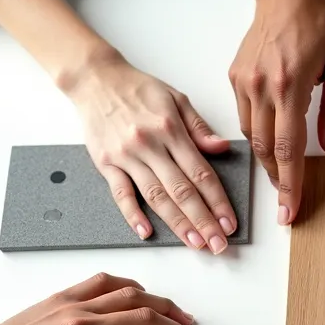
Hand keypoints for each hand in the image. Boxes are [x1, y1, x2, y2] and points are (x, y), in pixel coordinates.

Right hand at [68, 57, 236, 252]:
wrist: (95, 79)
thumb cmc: (139, 89)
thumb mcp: (176, 98)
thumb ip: (199, 127)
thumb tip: (222, 148)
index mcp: (171, 130)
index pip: (201, 172)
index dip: (217, 201)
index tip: (229, 222)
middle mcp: (149, 145)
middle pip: (181, 190)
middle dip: (203, 221)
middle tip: (218, 244)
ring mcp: (126, 156)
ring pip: (156, 196)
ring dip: (177, 223)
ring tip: (194, 243)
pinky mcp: (105, 163)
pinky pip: (120, 193)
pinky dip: (133, 214)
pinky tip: (147, 232)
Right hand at [230, 0, 324, 224]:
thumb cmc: (317, 23)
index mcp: (291, 85)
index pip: (289, 149)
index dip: (290, 185)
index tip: (289, 210)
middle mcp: (262, 86)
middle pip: (265, 149)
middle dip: (277, 181)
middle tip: (286, 202)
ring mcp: (244, 81)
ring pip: (250, 135)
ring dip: (266, 159)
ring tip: (281, 174)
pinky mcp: (235, 76)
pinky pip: (243, 116)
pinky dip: (256, 133)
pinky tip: (269, 138)